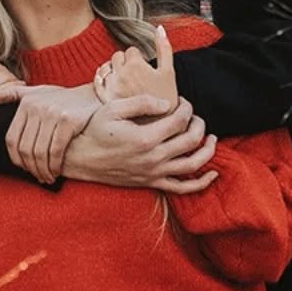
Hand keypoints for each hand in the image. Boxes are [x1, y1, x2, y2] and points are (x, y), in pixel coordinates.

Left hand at [5, 84, 100, 183]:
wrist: (95, 95)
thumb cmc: (64, 98)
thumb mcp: (38, 91)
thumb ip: (14, 94)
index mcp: (26, 103)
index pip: (12, 139)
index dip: (16, 159)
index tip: (25, 169)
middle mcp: (37, 107)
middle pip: (25, 148)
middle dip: (31, 168)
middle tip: (39, 177)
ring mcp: (52, 113)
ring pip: (40, 152)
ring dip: (43, 170)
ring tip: (48, 177)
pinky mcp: (68, 121)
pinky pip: (56, 150)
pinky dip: (55, 165)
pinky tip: (57, 171)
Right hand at [64, 95, 217, 193]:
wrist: (78, 158)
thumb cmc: (94, 130)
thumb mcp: (113, 108)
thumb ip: (142, 102)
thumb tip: (168, 103)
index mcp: (145, 137)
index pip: (180, 120)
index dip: (187, 108)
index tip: (182, 102)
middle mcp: (153, 158)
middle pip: (191, 140)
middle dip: (199, 124)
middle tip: (195, 116)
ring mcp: (154, 173)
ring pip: (193, 165)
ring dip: (208, 151)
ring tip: (211, 139)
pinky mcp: (151, 183)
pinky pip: (182, 188)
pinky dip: (201, 183)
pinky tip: (213, 174)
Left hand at [93, 25, 179, 108]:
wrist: (158, 126)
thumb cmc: (166, 99)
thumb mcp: (169, 72)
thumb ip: (164, 48)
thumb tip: (160, 27)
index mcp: (136, 65)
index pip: (131, 51)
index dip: (139, 60)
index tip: (144, 73)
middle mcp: (120, 74)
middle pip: (117, 56)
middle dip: (125, 64)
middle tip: (136, 78)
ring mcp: (111, 86)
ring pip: (107, 67)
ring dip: (115, 71)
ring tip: (126, 84)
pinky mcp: (104, 98)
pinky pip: (98, 80)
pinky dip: (103, 80)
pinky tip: (114, 87)